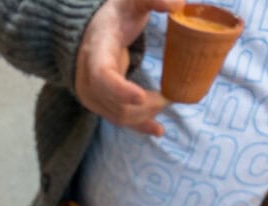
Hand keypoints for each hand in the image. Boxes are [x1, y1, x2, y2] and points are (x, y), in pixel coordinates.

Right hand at [75, 0, 184, 136]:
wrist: (90, 34)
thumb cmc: (114, 16)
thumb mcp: (130, 1)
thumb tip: (179, 5)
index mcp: (95, 53)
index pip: (101, 77)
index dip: (119, 90)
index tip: (141, 96)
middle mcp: (88, 80)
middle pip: (114, 104)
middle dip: (144, 106)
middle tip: (170, 96)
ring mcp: (92, 96)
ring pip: (118, 116)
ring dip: (145, 115)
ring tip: (167, 103)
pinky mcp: (101, 105)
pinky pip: (119, 120)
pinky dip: (139, 126)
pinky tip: (158, 130)